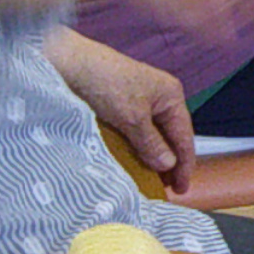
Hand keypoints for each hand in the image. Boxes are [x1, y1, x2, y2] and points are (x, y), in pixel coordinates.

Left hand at [51, 30, 196, 193]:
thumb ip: (151, 143)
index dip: (184, 165)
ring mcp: (140, 100)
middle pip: (170, 136)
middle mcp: (159, 98)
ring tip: (151, 181)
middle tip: (167, 190)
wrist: (69, 62)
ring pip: (153, 135)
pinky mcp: (120, 104)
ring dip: (153, 157)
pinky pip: (135, 132)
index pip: (184, 136)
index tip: (181, 190)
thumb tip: (168, 166)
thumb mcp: (132, 118)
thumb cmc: (106, 84)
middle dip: (170, 163)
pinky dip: (137, 148)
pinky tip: (134, 162)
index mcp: (171, 96)